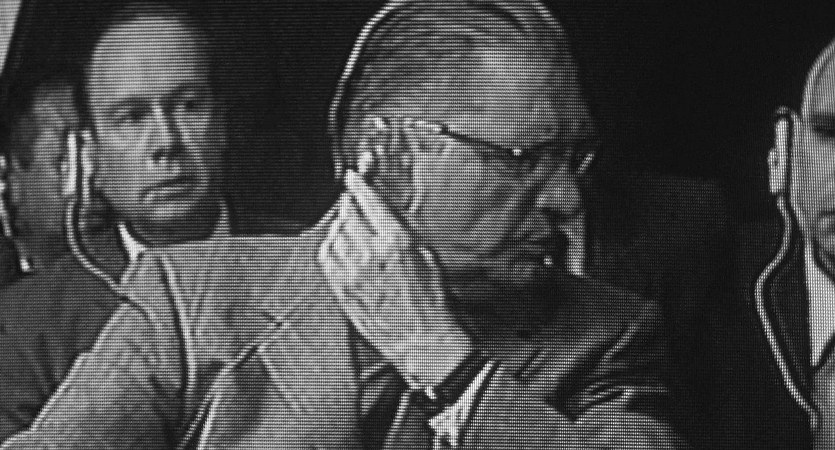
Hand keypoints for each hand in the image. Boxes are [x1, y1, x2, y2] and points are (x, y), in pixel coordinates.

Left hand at [319, 170, 472, 388]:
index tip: (353, 176)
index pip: (368, 201)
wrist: (422, 342)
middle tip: (355, 201)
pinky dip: (331, 246)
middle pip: (347, 213)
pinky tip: (341, 248)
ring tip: (352, 227)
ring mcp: (351, 273)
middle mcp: (370, 254)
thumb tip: (387, 216)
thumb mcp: (428, 257)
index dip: (358, 184)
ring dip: (341, 225)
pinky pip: (326, 257)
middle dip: (350, 203)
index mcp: (396, 242)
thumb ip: (403, 232)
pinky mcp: (340, 289)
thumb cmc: (432, 305)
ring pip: (334, 233)